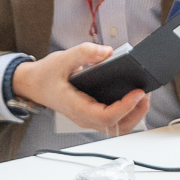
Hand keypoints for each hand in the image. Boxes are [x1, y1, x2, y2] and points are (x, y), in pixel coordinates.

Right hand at [13, 43, 150, 136]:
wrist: (33, 84)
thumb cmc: (46, 75)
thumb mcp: (62, 59)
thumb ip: (84, 53)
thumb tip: (108, 52)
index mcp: (76, 108)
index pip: (106, 116)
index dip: (125, 107)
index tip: (137, 93)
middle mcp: (84, 118)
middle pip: (117, 126)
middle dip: (136, 112)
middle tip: (146, 92)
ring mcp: (89, 119)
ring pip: (118, 127)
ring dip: (134, 115)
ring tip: (143, 95)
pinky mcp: (93, 115)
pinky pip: (114, 121)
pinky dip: (128, 113)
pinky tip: (134, 98)